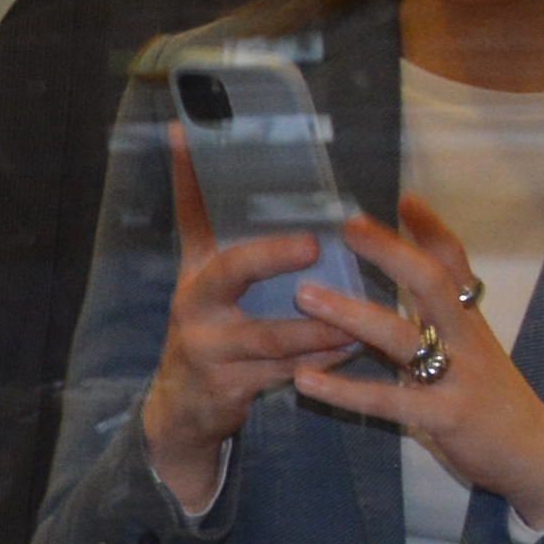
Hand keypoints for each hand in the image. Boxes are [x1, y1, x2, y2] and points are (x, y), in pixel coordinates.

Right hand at [138, 132, 356, 500]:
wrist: (184, 409)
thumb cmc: (215, 336)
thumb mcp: (214, 290)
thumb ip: (234, 244)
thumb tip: (256, 192)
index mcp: (196, 271)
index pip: (189, 214)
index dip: (186, 175)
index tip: (187, 133)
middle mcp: (194, 302)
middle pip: (228, 270)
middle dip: (270, 255)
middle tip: (314, 243)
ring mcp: (207, 345)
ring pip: (268, 334)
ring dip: (317, 326)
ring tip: (359, 318)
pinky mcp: (226, 384)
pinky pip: (283, 371)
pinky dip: (319, 362)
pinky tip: (350, 353)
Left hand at [279, 189, 543, 528]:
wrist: (537, 457)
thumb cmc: (494, 399)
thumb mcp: (474, 349)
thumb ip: (442, 317)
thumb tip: (407, 277)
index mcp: (470, 322)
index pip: (455, 263)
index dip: (432, 229)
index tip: (404, 198)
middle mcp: (468, 340)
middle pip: (432, 283)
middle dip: (390, 251)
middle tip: (348, 227)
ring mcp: (459, 377)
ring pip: (403, 336)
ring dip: (351, 313)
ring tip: (305, 295)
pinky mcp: (446, 418)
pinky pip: (389, 400)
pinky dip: (345, 390)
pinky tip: (306, 381)